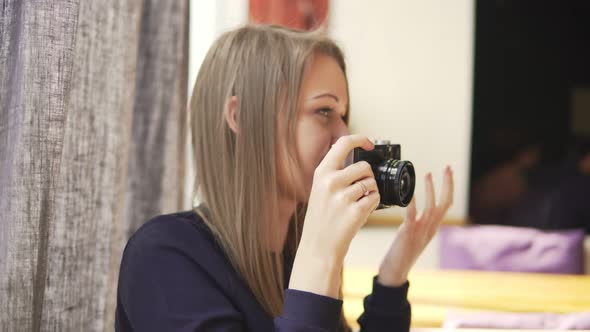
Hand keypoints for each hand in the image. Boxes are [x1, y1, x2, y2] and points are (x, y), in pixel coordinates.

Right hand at [290, 135, 380, 297]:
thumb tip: (359, 160)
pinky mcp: (355, 210)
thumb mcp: (320, 190)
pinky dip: (372, 204)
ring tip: (358, 204)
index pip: (343, 143)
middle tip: (360, 192)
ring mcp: (343, 196)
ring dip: (371, 192)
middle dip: (368, 178)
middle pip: (365, 167)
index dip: (361, 139)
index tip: (370, 144)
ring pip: (372, 183)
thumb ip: (335, 174)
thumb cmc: (321, 219)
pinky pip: (375, 198)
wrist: (318, 247)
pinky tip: (361, 212)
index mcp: (321, 173)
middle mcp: (331, 181)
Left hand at [378, 166, 453, 286]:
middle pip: (445, 203)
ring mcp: (420, 232)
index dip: (449, 187)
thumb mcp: (413, 234)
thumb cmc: (401, 253)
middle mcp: (430, 228)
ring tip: (428, 175)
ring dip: (430, 190)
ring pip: (431, 208)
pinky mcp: (408, 235)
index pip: (446, 204)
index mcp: (432, 227)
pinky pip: (412, 217)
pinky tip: (411, 194)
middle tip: (447, 167)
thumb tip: (413, 206)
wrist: (395, 272)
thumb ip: (417, 221)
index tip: (448, 171)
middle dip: (447, 184)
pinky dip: (413, 204)